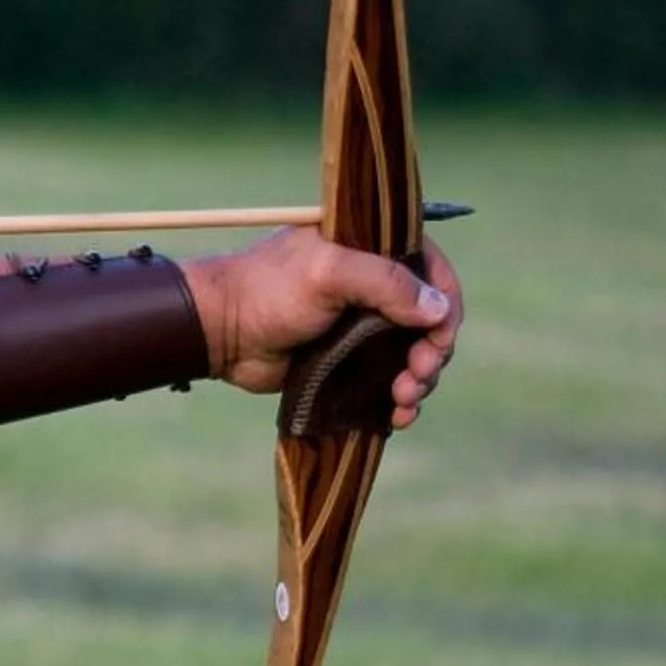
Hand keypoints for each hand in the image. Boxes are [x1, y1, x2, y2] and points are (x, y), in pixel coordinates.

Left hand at [183, 230, 461, 429]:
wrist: (220, 333)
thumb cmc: (267, 292)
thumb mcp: (327, 273)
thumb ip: (385, 283)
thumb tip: (438, 310)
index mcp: (373, 249)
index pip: (432, 269)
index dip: (446, 303)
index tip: (440, 336)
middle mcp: (373, 285)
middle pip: (429, 319)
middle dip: (433, 351)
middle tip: (418, 375)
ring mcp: (363, 325)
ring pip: (413, 353)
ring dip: (419, 380)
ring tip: (403, 399)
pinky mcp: (350, 361)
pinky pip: (389, 380)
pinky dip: (399, 400)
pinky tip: (397, 416)